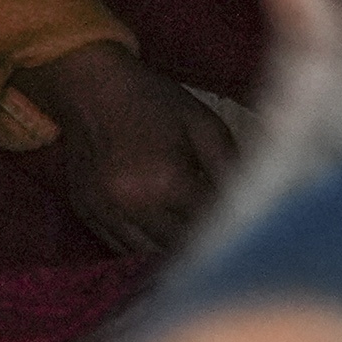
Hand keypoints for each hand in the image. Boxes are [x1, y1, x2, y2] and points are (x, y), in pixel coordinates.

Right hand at [24, 36, 238, 257]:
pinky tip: (158, 238)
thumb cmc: (153, 101)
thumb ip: (230, 166)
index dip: (230, 231)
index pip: (208, 227)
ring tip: (192, 247)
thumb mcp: (203, 124)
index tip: (245, 231)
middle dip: (203, 248)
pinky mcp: (86, 214)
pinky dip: (142, 249)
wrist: (88, 85)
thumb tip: (255, 201)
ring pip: (147, 255)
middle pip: (179, 248)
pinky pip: (119, 248)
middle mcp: (132, 205)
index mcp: (166, 181)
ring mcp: (104, 212)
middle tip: (223, 243)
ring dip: (172, 254)